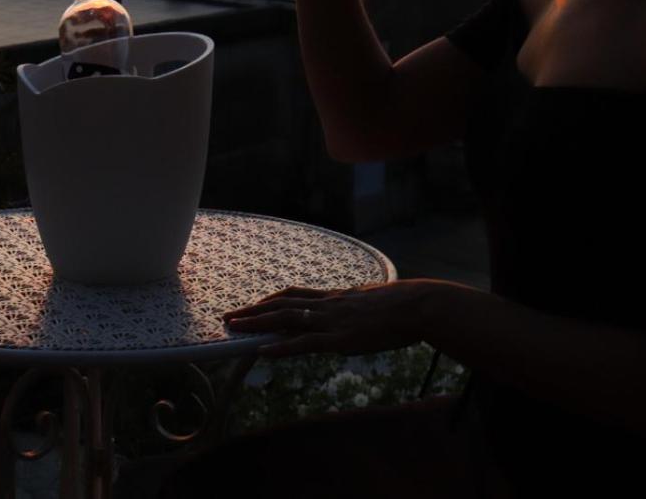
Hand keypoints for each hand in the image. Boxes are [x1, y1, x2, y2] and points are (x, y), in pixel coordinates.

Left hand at [222, 280, 434, 358]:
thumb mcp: (372, 302)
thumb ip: (356, 308)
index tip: (253, 304)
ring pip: (285, 319)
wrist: (416, 306)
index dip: (271, 300)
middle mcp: (328, 305)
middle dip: (253, 310)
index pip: (295, 294)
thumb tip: (353, 316)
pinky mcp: (339, 338)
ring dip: (256, 323)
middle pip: (282, 304)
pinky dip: (280, 346)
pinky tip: (262, 351)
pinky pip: (303, 343)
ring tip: (233, 328)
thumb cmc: (401, 306)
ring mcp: (331, 321)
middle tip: (229, 316)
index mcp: (335, 297)